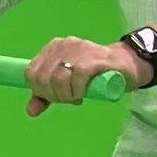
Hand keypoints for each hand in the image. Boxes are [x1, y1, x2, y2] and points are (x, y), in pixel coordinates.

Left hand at [23, 35, 144, 117]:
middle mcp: (63, 45)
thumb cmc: (95, 75)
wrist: (126, 66)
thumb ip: (47, 96)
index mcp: (53, 48)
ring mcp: (77, 50)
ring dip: (66, 95)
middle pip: (43, 78)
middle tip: (70, 98)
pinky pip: (76, 79)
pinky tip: (84, 93)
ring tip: (78, 96)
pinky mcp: (92, 58)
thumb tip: (30, 111)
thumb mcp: (67, 85)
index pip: (31, 74)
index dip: (40, 91)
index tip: (56, 97)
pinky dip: (78, 91)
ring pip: (57, 79)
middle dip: (54, 96)